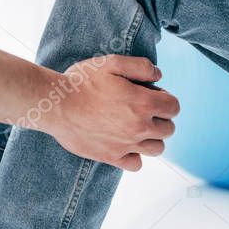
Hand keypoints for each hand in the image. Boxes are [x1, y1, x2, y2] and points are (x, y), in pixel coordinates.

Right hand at [38, 55, 179, 171]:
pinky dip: (135, 156)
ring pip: (157, 148)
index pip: (174, 107)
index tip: (152, 96)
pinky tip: (125, 144)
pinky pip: (136, 164)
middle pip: (168, 129)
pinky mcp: (111, 157)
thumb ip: (140, 67)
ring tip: (137, 128)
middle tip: (143, 111)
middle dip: (161, 118)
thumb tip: (159, 76)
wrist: (55, 105)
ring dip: (152, 138)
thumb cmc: (81, 82)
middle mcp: (139, 127)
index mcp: (142, 102)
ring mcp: (126, 144)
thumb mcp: (111, 63)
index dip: (166, 100)